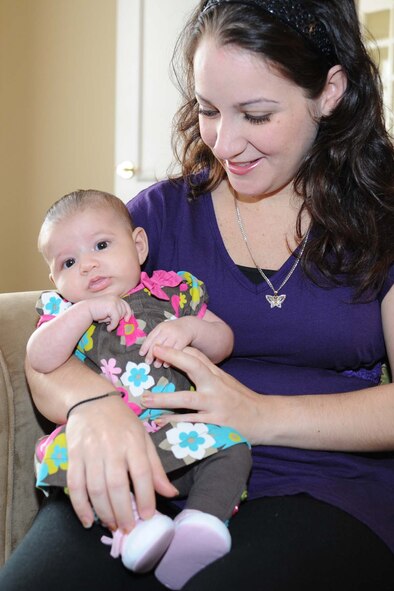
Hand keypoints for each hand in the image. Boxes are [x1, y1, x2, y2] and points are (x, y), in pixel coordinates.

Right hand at [65, 394, 177, 532]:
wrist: (91, 400)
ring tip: (112, 525)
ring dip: (104, 512)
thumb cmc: (122, 421)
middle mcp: (112, 447)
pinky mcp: (73, 456)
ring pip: (95, 488)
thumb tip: (170, 493)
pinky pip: (75, 485)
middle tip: (127, 529)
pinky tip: (88, 520)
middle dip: (122, 511)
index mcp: (133, 441)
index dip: (145, 497)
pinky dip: (80, 506)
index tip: (147, 516)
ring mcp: (90, 451)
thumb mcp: (143, 437)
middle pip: (116, 485)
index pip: (141, 473)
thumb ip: (155, 467)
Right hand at [86, 296, 131, 330]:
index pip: (126, 304)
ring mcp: (114, 302)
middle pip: (124, 311)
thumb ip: (116, 311)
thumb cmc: (96, 312)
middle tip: (110, 322)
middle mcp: (115, 298)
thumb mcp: (108, 310)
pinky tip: (108, 328)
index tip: (127, 320)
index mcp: (115, 297)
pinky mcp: (112, 307)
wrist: (85, 310)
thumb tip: (127, 318)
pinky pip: (116, 320)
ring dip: (115, 322)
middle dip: (119, 318)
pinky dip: (113, 325)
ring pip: (120, 316)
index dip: (128, 312)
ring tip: (107, 323)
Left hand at [139, 318, 195, 366]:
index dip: (145, 346)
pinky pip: (175, 350)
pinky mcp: (183, 340)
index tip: (141, 354)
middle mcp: (167, 330)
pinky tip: (166, 364)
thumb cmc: (173, 330)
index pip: (151, 337)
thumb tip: (145, 350)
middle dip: (151, 353)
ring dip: (160, 357)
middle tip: (147, 362)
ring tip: (156, 365)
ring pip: (166, 348)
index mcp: (160, 327)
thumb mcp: (164, 329)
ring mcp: (175, 335)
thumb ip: (156, 337)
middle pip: (157, 342)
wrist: (189, 325)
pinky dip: (170, 358)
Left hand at [141, 345, 262, 443]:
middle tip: (153, 356)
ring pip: (187, 399)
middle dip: (174, 359)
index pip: (196, 357)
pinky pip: (192, 423)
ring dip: (164, 399)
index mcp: (216, 375)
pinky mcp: (216, 425)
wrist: (265, 418)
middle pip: (194, 368)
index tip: (157, 346)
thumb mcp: (225, 380)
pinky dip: (175, 423)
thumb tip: (186, 350)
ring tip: (145, 399)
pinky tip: (160, 423)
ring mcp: (216, 406)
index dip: (177, 350)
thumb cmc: (240, 398)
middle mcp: (216, 387)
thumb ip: (206, 367)